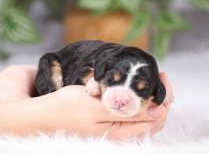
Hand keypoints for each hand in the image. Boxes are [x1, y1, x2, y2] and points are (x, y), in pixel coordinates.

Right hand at [33, 72, 172, 140]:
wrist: (45, 114)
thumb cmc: (67, 109)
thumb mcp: (97, 107)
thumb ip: (127, 111)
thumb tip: (159, 111)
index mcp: (120, 134)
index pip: (156, 118)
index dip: (164, 96)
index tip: (161, 75)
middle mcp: (121, 134)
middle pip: (154, 117)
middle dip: (160, 95)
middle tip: (159, 75)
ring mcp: (116, 128)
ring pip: (144, 115)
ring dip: (150, 97)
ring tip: (149, 79)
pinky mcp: (110, 121)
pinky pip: (132, 112)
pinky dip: (138, 99)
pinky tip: (135, 88)